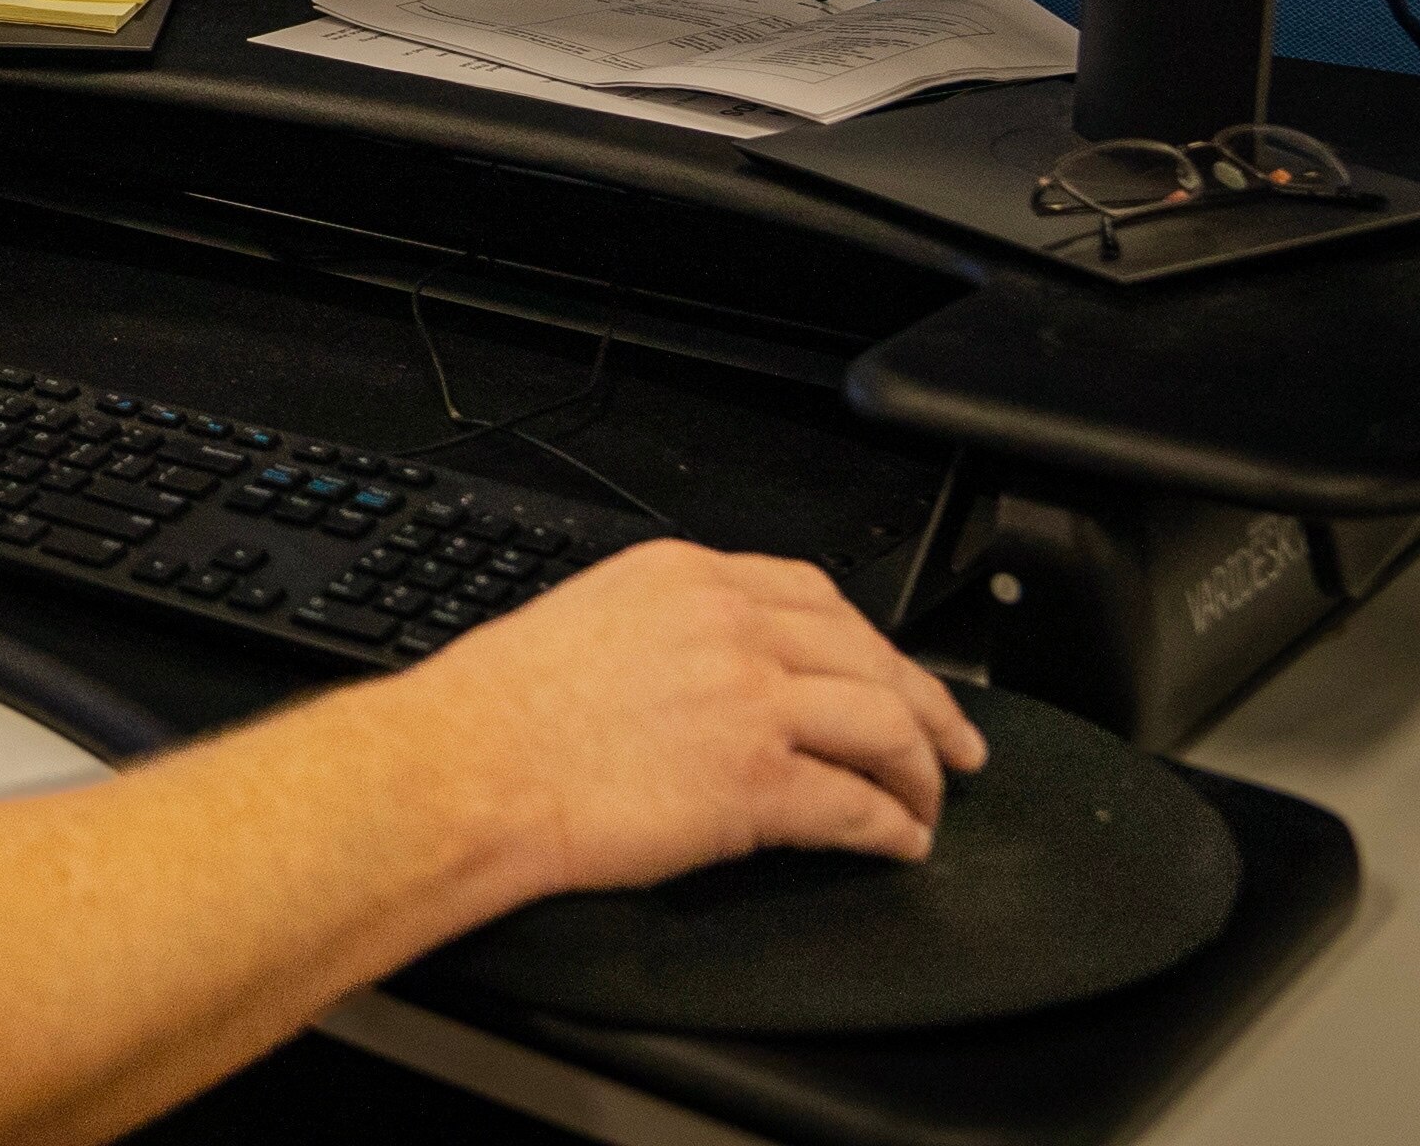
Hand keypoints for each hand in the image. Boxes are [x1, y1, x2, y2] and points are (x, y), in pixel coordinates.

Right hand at [420, 540, 985, 900]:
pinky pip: (855, 803)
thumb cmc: (496, 711)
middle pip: (870, 652)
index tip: (886, 669)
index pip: (813, 594)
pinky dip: (891, 828)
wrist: (465, 770)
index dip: (867, 641)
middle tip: (954, 741)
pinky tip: (898, 843)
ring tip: (928, 801)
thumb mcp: (587, 621)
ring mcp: (749, 699)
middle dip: (926, 703)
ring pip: (884, 721)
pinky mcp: (756, 781)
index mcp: (685, 576)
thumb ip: (664, 629)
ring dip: (920, 768)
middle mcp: (729, 624)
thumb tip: (710, 670)